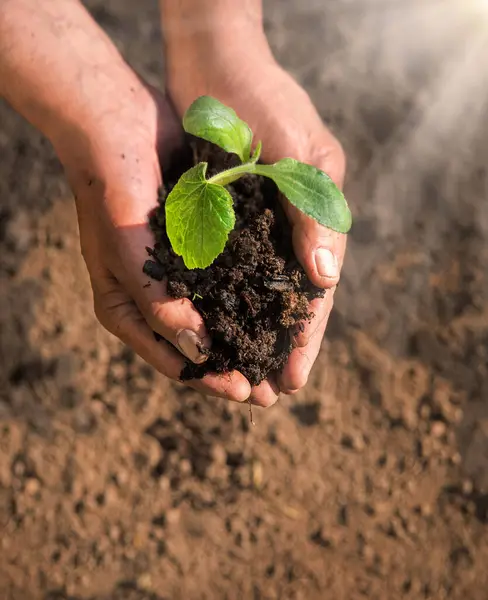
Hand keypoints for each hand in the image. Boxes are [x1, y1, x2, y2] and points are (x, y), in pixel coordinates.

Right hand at [59, 78, 252, 402]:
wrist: (118, 124)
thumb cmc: (111, 190)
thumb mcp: (127, 252)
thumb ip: (157, 304)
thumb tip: (198, 352)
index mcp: (129, 309)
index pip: (174, 360)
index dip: (212, 380)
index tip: (248, 393)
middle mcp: (157, 297)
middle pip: (202, 347)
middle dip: (238, 366)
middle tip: (275, 389)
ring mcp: (182, 273)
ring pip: (222, 317)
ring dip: (251, 337)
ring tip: (285, 355)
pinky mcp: (204, 246)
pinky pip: (233, 279)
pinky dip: (254, 296)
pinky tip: (282, 306)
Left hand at [166, 34, 346, 406]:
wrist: (213, 62)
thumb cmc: (263, 100)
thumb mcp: (298, 152)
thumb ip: (314, 214)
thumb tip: (328, 279)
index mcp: (311, 221)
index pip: (312, 295)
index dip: (305, 340)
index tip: (294, 382)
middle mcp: (281, 234)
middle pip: (280, 305)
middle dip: (272, 350)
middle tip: (263, 397)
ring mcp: (247, 231)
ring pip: (248, 297)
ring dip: (243, 337)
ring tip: (232, 376)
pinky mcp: (212, 221)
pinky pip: (216, 274)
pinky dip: (214, 305)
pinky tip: (206, 331)